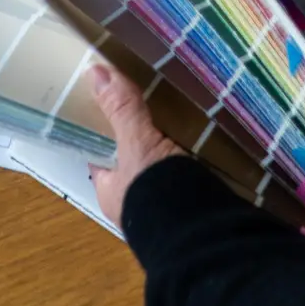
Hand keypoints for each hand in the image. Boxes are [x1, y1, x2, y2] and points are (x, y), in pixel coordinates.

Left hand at [88, 66, 186, 227]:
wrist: (198, 235)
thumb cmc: (154, 191)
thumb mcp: (137, 144)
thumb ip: (121, 110)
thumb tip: (95, 71)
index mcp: (111, 190)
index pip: (101, 154)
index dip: (104, 130)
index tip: (113, 102)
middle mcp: (134, 201)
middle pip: (134, 160)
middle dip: (144, 138)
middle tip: (156, 103)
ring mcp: (163, 207)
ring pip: (164, 170)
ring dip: (174, 151)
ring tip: (189, 118)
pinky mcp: (192, 209)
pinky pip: (190, 179)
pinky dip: (197, 164)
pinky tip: (209, 146)